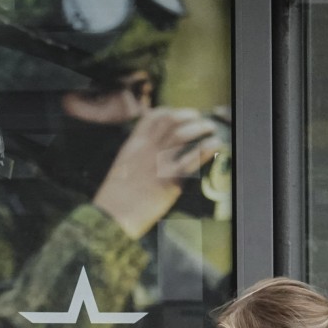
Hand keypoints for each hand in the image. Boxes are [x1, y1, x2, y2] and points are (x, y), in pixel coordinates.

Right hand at [93, 107, 222, 238]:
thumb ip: (136, 157)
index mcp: (134, 145)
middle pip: (171, 120)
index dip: (170, 111)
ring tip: (210, 129)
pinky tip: (214, 145)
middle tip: (199, 120)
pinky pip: (192, 158)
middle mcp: (147, 149)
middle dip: (189, 115)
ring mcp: (159, 163)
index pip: (153, 117)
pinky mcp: (170, 180)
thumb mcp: (122, 168)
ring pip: (183, 134)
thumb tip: (148, 154)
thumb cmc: (116, 198)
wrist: (112, 216)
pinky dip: (206, 147)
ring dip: (200, 127)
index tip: (180, 115)